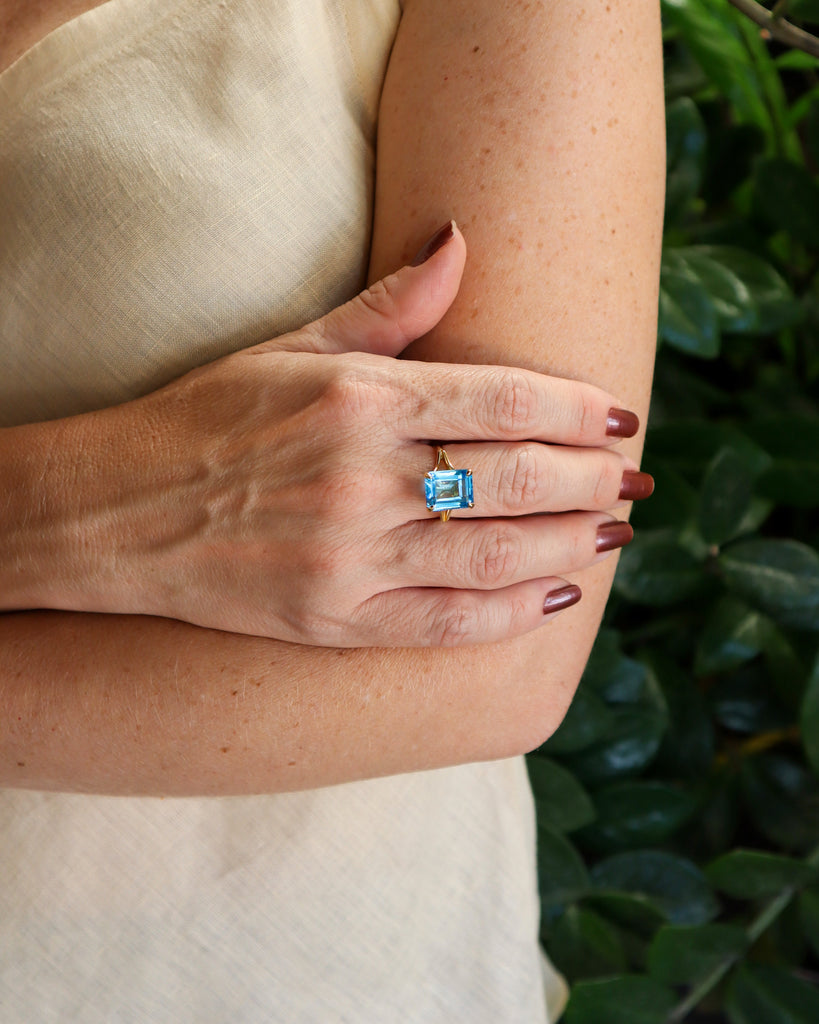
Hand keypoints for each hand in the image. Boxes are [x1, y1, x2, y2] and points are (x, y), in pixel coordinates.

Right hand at [9, 223, 651, 645]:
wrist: (121, 511)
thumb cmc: (210, 417)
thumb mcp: (292, 345)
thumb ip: (388, 306)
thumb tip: (462, 244)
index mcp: (360, 400)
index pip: (503, 403)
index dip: (576, 413)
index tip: (620, 422)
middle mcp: (363, 477)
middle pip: (515, 479)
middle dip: (590, 481)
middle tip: (633, 482)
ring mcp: (351, 556)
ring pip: (495, 554)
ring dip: (570, 545)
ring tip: (613, 536)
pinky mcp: (335, 619)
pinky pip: (446, 623)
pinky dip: (511, 613)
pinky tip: (554, 596)